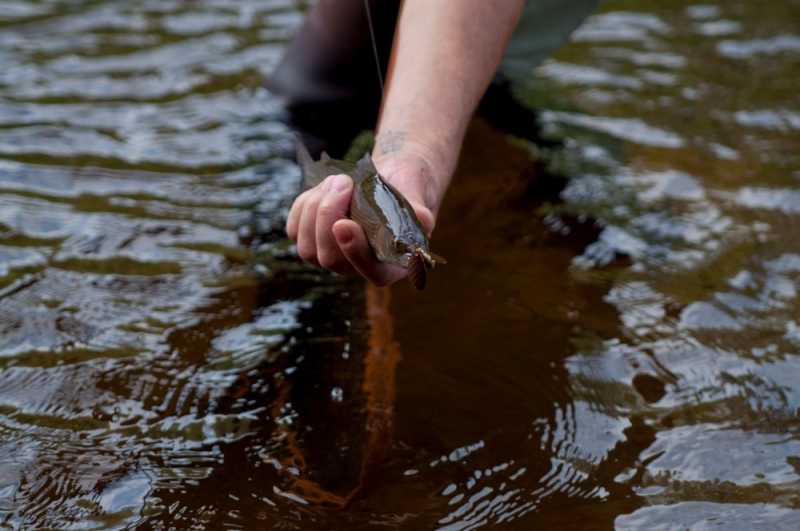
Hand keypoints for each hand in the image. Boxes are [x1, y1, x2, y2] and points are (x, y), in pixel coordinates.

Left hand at [285, 153, 436, 285]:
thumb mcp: (417, 199)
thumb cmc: (406, 192)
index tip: (344, 224)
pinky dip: (304, 204)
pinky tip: (324, 188)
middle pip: (329, 259)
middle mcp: (358, 269)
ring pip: (306, 248)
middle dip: (328, 215)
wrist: (387, 182)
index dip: (354, 251)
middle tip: (344, 182)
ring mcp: (332, 258)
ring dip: (315, 206)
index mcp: (390, 266)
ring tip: (339, 180)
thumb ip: (419, 212)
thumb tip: (422, 220)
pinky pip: (294, 231)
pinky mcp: (311, 242)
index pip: (370, 271)